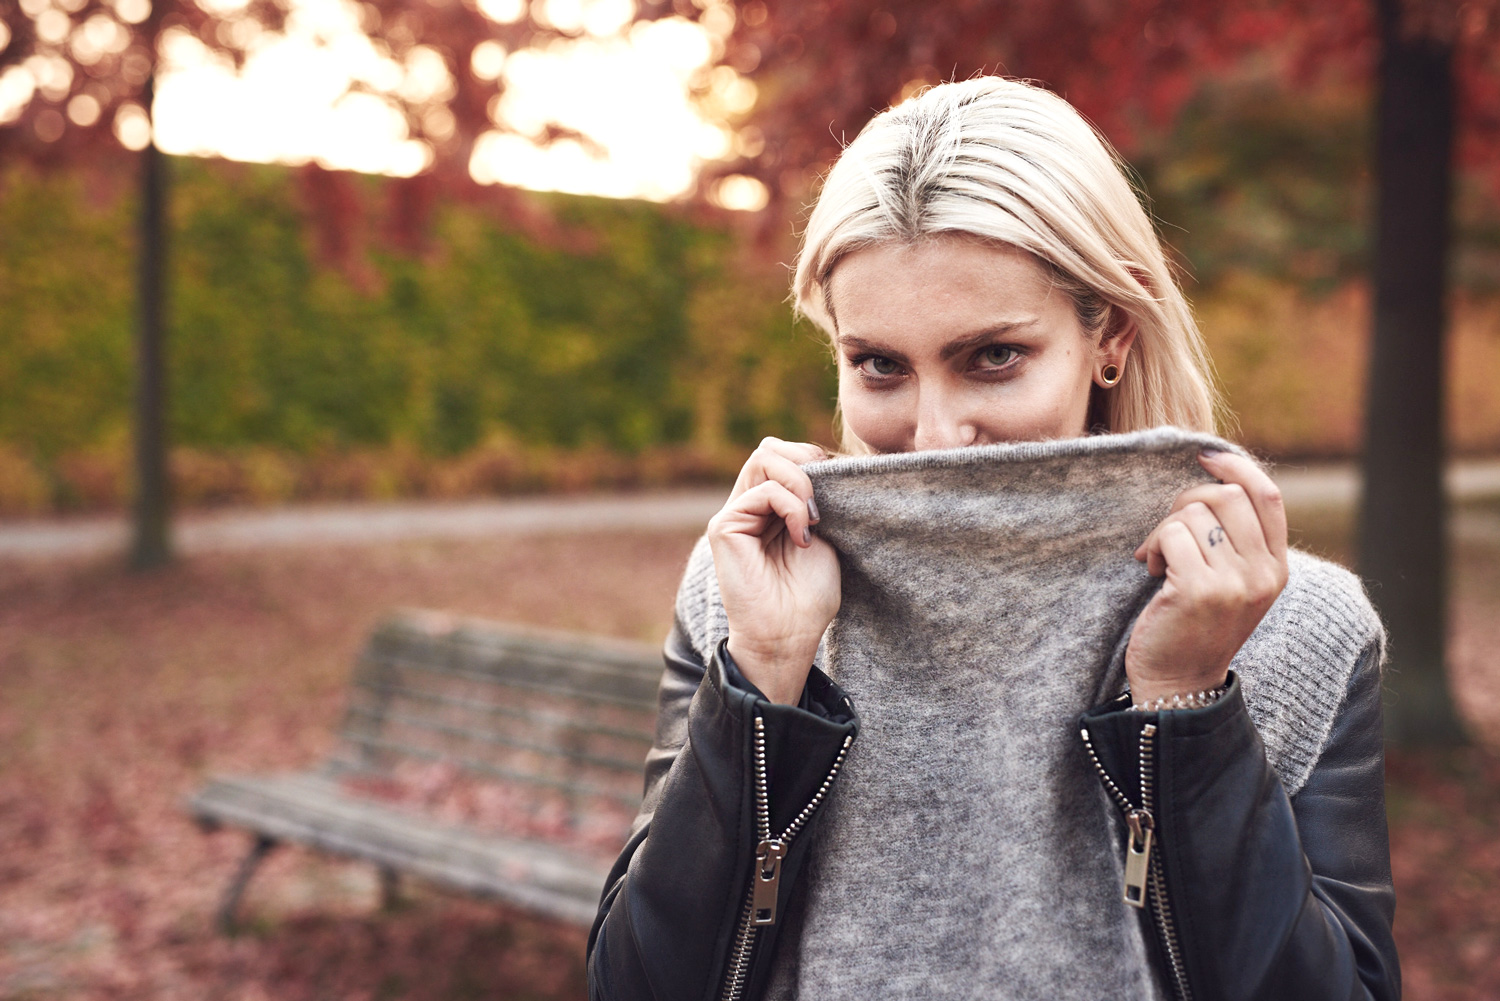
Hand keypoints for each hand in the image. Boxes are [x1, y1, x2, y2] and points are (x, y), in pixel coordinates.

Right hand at [708, 437, 840, 704]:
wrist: (789, 636)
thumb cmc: (808, 597)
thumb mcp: (823, 535)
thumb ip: (814, 499)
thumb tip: (821, 461)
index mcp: (770, 508)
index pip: (786, 455)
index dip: (814, 461)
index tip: (839, 494)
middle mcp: (749, 506)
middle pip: (771, 448)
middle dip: (806, 461)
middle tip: (823, 501)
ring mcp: (735, 514)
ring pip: (764, 457)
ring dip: (801, 480)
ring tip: (813, 517)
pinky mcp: (725, 526)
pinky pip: (763, 490)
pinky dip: (792, 506)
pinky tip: (802, 536)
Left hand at [1126, 449, 1289, 704]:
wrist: (1178, 684)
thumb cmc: (1195, 626)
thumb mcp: (1232, 583)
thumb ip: (1235, 541)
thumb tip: (1213, 479)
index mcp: (1277, 569)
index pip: (1268, 496)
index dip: (1237, 467)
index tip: (1206, 458)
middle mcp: (1264, 575)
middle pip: (1227, 496)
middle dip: (1187, 500)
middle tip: (1168, 529)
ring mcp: (1235, 583)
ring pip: (1194, 514)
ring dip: (1165, 529)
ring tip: (1160, 561)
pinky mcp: (1200, 590)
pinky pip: (1172, 535)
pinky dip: (1153, 546)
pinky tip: (1151, 570)